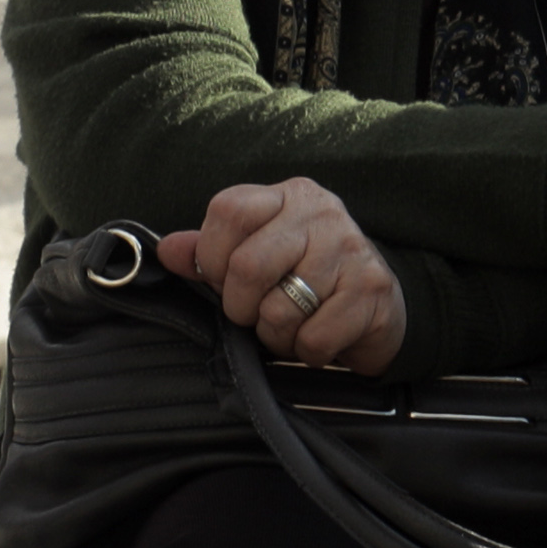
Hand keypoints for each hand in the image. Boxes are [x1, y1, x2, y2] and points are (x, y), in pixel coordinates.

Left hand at [159, 178, 407, 373]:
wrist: (380, 305)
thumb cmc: (308, 277)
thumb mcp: (260, 253)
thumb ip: (212, 251)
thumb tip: (166, 250)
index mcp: (288, 196)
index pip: (229, 210)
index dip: (211, 256)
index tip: (221, 279)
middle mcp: (322, 213)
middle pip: (247, 266)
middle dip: (240, 307)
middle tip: (255, 313)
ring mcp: (350, 249)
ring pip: (280, 310)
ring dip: (277, 335)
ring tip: (293, 325)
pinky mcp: (371, 288)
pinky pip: (314, 338)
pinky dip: (308, 351)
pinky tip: (319, 336)